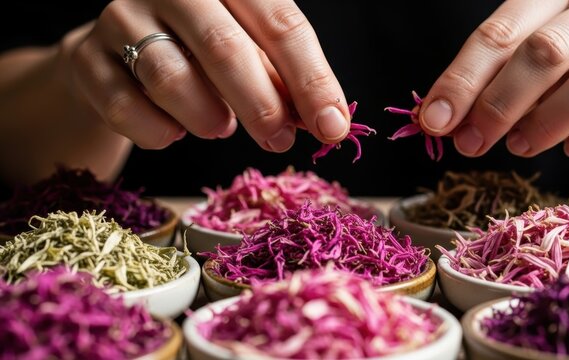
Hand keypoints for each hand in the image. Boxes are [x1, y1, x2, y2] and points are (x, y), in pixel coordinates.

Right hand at [67, 0, 349, 150]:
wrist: (117, 54)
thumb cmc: (198, 52)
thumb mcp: (249, 54)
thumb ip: (283, 81)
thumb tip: (325, 120)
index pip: (280, 24)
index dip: (312, 80)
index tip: (333, 127)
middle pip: (225, 47)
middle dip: (262, 106)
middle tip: (280, 141)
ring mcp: (121, 17)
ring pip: (170, 78)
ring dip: (206, 117)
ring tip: (220, 127)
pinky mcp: (86, 58)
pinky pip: (125, 107)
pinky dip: (159, 132)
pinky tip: (172, 130)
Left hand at [419, 0, 568, 165]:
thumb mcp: (527, 66)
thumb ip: (489, 82)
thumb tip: (440, 119)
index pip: (502, 30)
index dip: (464, 78)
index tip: (435, 119)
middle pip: (546, 51)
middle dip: (498, 103)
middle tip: (470, 143)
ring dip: (546, 123)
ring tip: (518, 146)